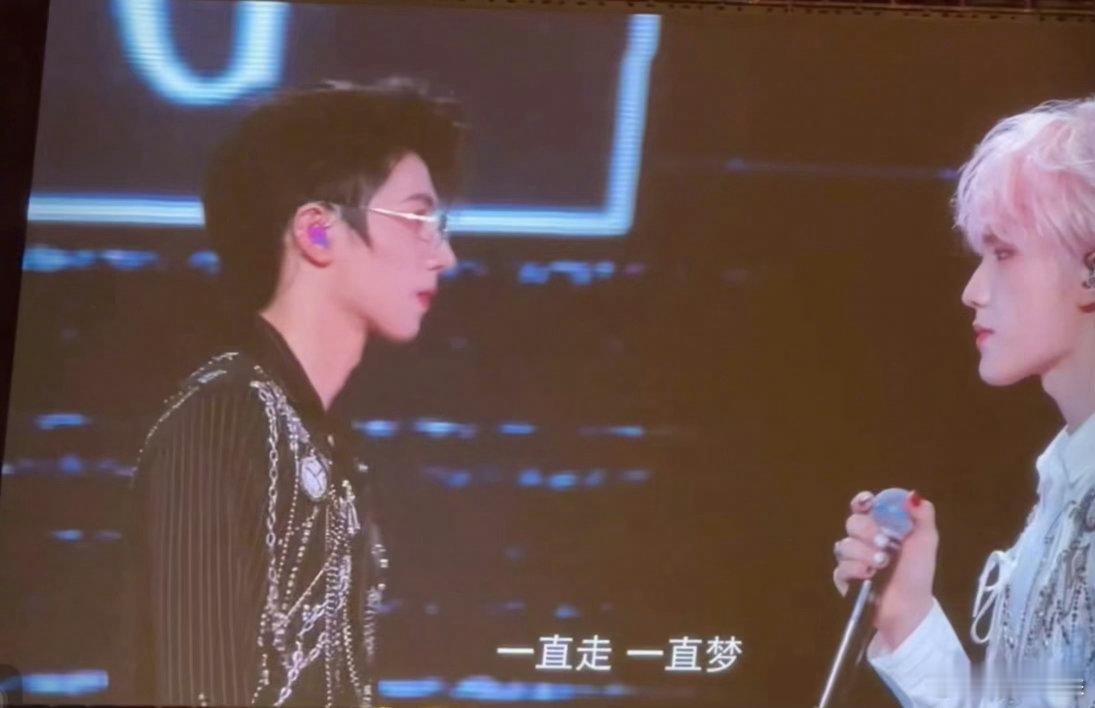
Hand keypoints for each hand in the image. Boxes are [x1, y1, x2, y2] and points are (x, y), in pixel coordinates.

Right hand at [831, 489, 938, 650]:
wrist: (910, 607)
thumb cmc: (918, 573)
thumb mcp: (926, 541)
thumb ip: (922, 516)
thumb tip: (913, 494)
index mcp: (881, 526)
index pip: (864, 506)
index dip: (862, 502)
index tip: (867, 503)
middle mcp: (864, 539)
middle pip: (852, 522)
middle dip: (866, 532)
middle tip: (884, 543)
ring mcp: (853, 559)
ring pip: (844, 545)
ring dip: (863, 553)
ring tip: (881, 565)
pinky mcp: (844, 579)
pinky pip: (840, 568)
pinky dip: (854, 570)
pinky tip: (868, 577)